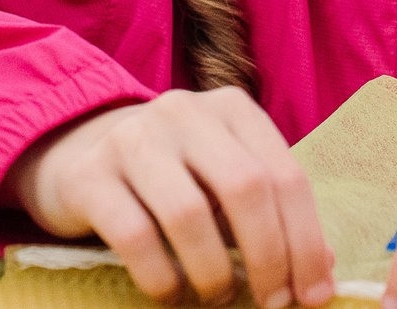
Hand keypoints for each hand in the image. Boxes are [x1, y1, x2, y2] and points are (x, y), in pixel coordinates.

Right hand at [7, 87, 334, 307]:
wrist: (75, 153)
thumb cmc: (171, 176)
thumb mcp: (223, 180)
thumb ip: (271, 213)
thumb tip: (321, 272)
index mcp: (231, 108)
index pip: (285, 174)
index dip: (305, 240)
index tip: (313, 294)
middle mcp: (184, 112)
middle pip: (245, 187)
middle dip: (269, 257)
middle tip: (272, 303)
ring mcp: (133, 139)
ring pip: (189, 214)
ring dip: (213, 272)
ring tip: (217, 297)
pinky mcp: (88, 176)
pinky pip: (134, 236)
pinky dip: (161, 278)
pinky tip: (172, 294)